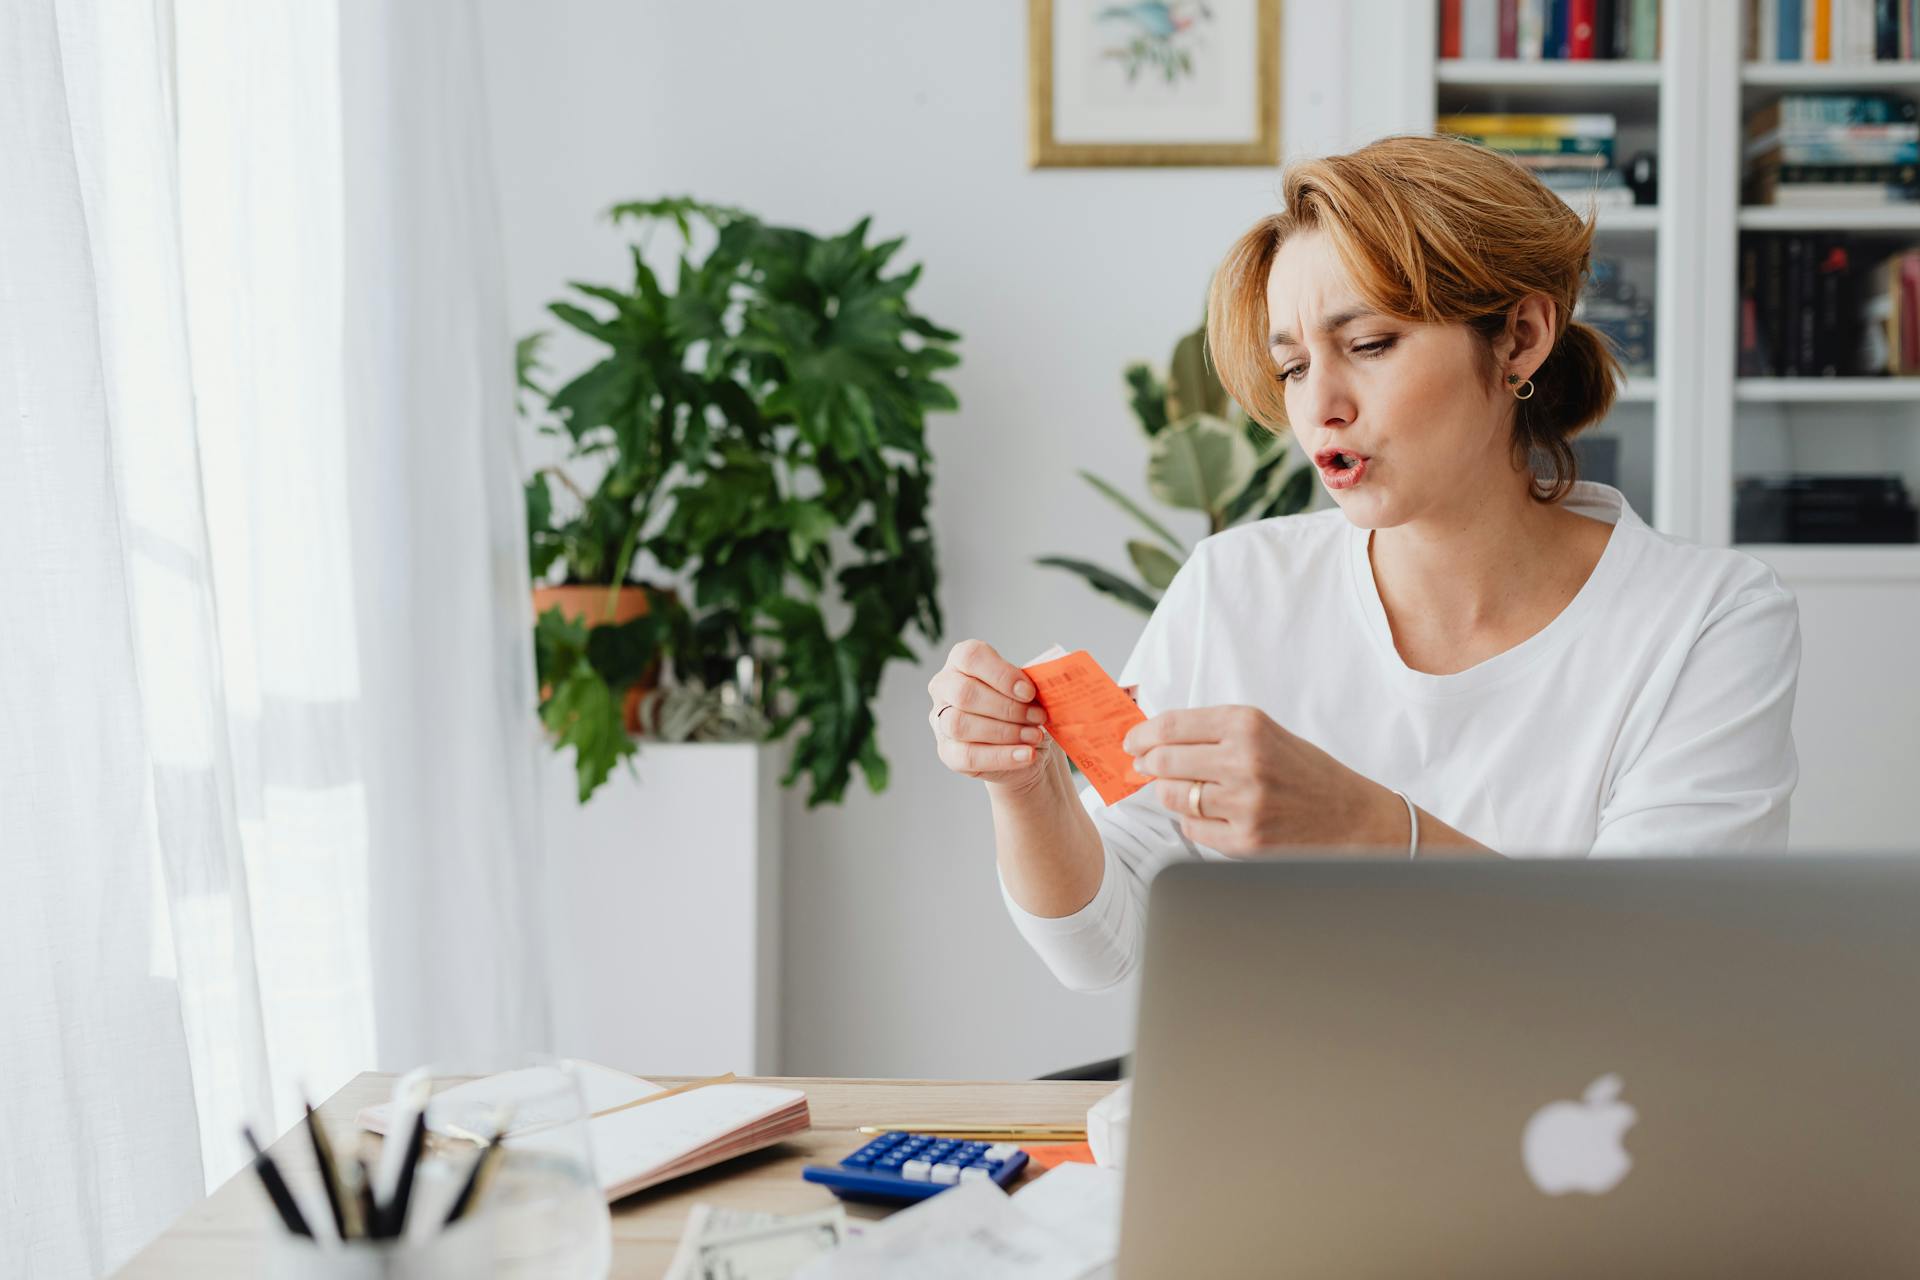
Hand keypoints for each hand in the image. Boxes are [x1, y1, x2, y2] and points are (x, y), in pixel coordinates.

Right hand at [927, 639, 1051, 790]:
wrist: (1026, 744)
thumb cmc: (1025, 707)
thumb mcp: (1031, 688)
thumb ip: (1035, 679)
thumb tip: (1051, 678)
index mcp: (962, 660)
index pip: (970, 657)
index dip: (1001, 674)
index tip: (1029, 692)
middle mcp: (944, 687)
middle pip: (964, 693)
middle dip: (1007, 707)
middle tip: (1038, 717)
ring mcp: (941, 721)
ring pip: (960, 725)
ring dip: (1004, 732)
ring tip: (1034, 736)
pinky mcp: (948, 752)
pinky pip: (968, 756)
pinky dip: (1002, 756)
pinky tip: (1026, 755)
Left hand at [1122, 705, 1392, 853]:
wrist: (1356, 818)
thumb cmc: (1308, 774)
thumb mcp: (1267, 735)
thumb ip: (1214, 734)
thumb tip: (1154, 740)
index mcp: (1248, 725)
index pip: (1172, 725)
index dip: (1142, 734)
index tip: (1131, 741)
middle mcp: (1245, 761)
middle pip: (1164, 760)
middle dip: (1147, 764)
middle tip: (1145, 766)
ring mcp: (1244, 804)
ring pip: (1173, 797)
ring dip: (1170, 794)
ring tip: (1188, 790)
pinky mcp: (1245, 840)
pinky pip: (1192, 829)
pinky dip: (1194, 821)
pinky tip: (1214, 814)